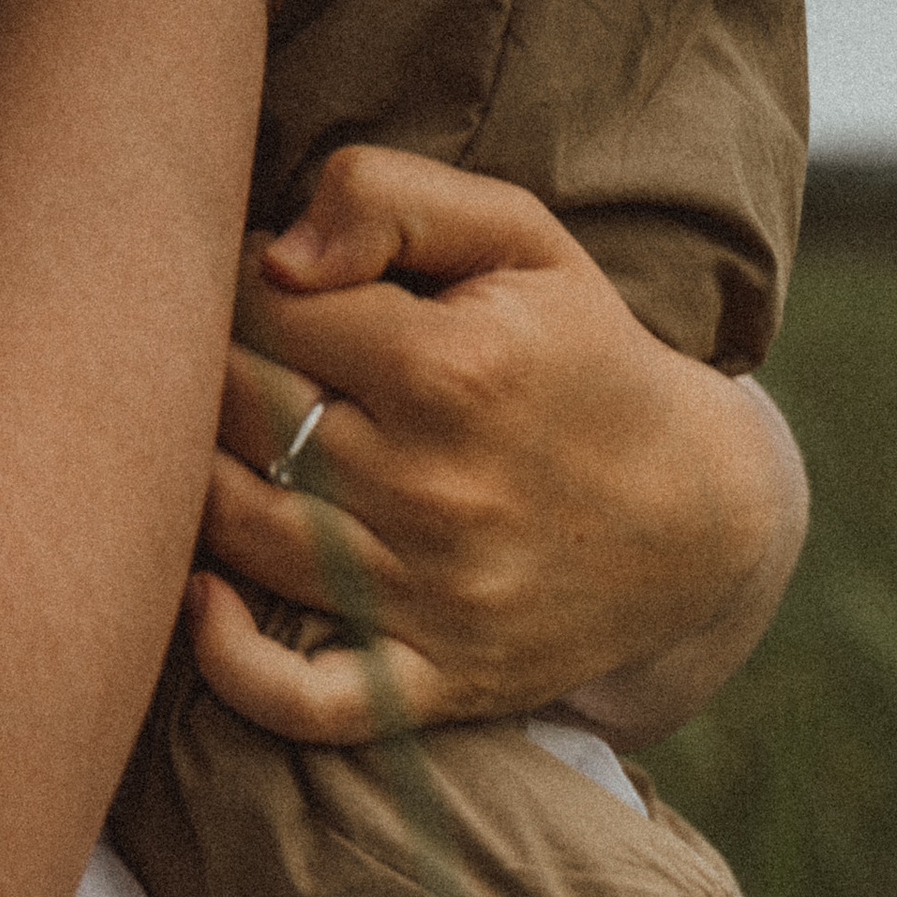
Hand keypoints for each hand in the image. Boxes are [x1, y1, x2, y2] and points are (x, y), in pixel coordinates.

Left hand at [190, 147, 805, 741]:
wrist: (701, 515)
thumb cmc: (586, 358)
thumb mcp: (522, 240)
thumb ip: (391, 198)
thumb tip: (274, 256)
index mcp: (452, 367)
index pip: (260, 306)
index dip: (238, 283)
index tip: (267, 292)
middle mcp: (433, 486)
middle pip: (233, 409)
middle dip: (206, 366)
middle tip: (232, 359)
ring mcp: (429, 596)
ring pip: (237, 529)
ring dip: (195, 477)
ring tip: (215, 442)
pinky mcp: (434, 680)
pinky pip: (298, 698)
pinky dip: (229, 661)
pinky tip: (203, 597)